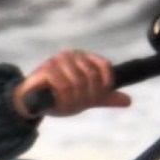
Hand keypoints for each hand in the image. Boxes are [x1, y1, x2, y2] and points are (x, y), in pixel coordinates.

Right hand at [12, 51, 131, 118]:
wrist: (31, 102)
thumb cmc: (59, 97)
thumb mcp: (86, 98)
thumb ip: (105, 98)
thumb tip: (128, 101)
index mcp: (84, 58)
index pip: (105, 67)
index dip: (104, 85)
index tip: (94, 97)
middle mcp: (72, 55)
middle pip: (92, 78)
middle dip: (86, 97)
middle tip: (75, 104)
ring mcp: (58, 61)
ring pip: (78, 83)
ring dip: (73, 100)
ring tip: (64, 104)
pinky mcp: (46, 69)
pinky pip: (63, 86)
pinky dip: (63, 99)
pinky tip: (57, 102)